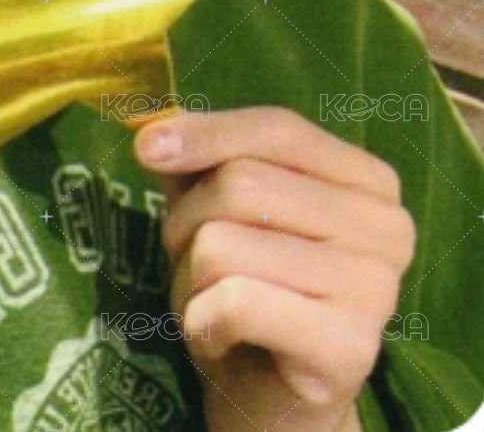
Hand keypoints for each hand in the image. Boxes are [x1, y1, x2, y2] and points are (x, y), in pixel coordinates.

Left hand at [133, 106, 415, 431]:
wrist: (271, 405)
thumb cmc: (249, 289)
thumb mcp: (222, 211)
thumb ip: (202, 161)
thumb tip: (153, 134)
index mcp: (368, 181)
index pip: (280, 128)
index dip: (208, 131)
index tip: (145, 146)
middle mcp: (387, 227)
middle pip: (243, 183)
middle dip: (186, 224)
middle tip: (194, 266)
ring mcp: (377, 287)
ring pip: (224, 244)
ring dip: (189, 280)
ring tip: (212, 305)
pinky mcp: (350, 346)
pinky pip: (234, 302)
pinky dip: (200, 321)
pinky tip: (220, 338)